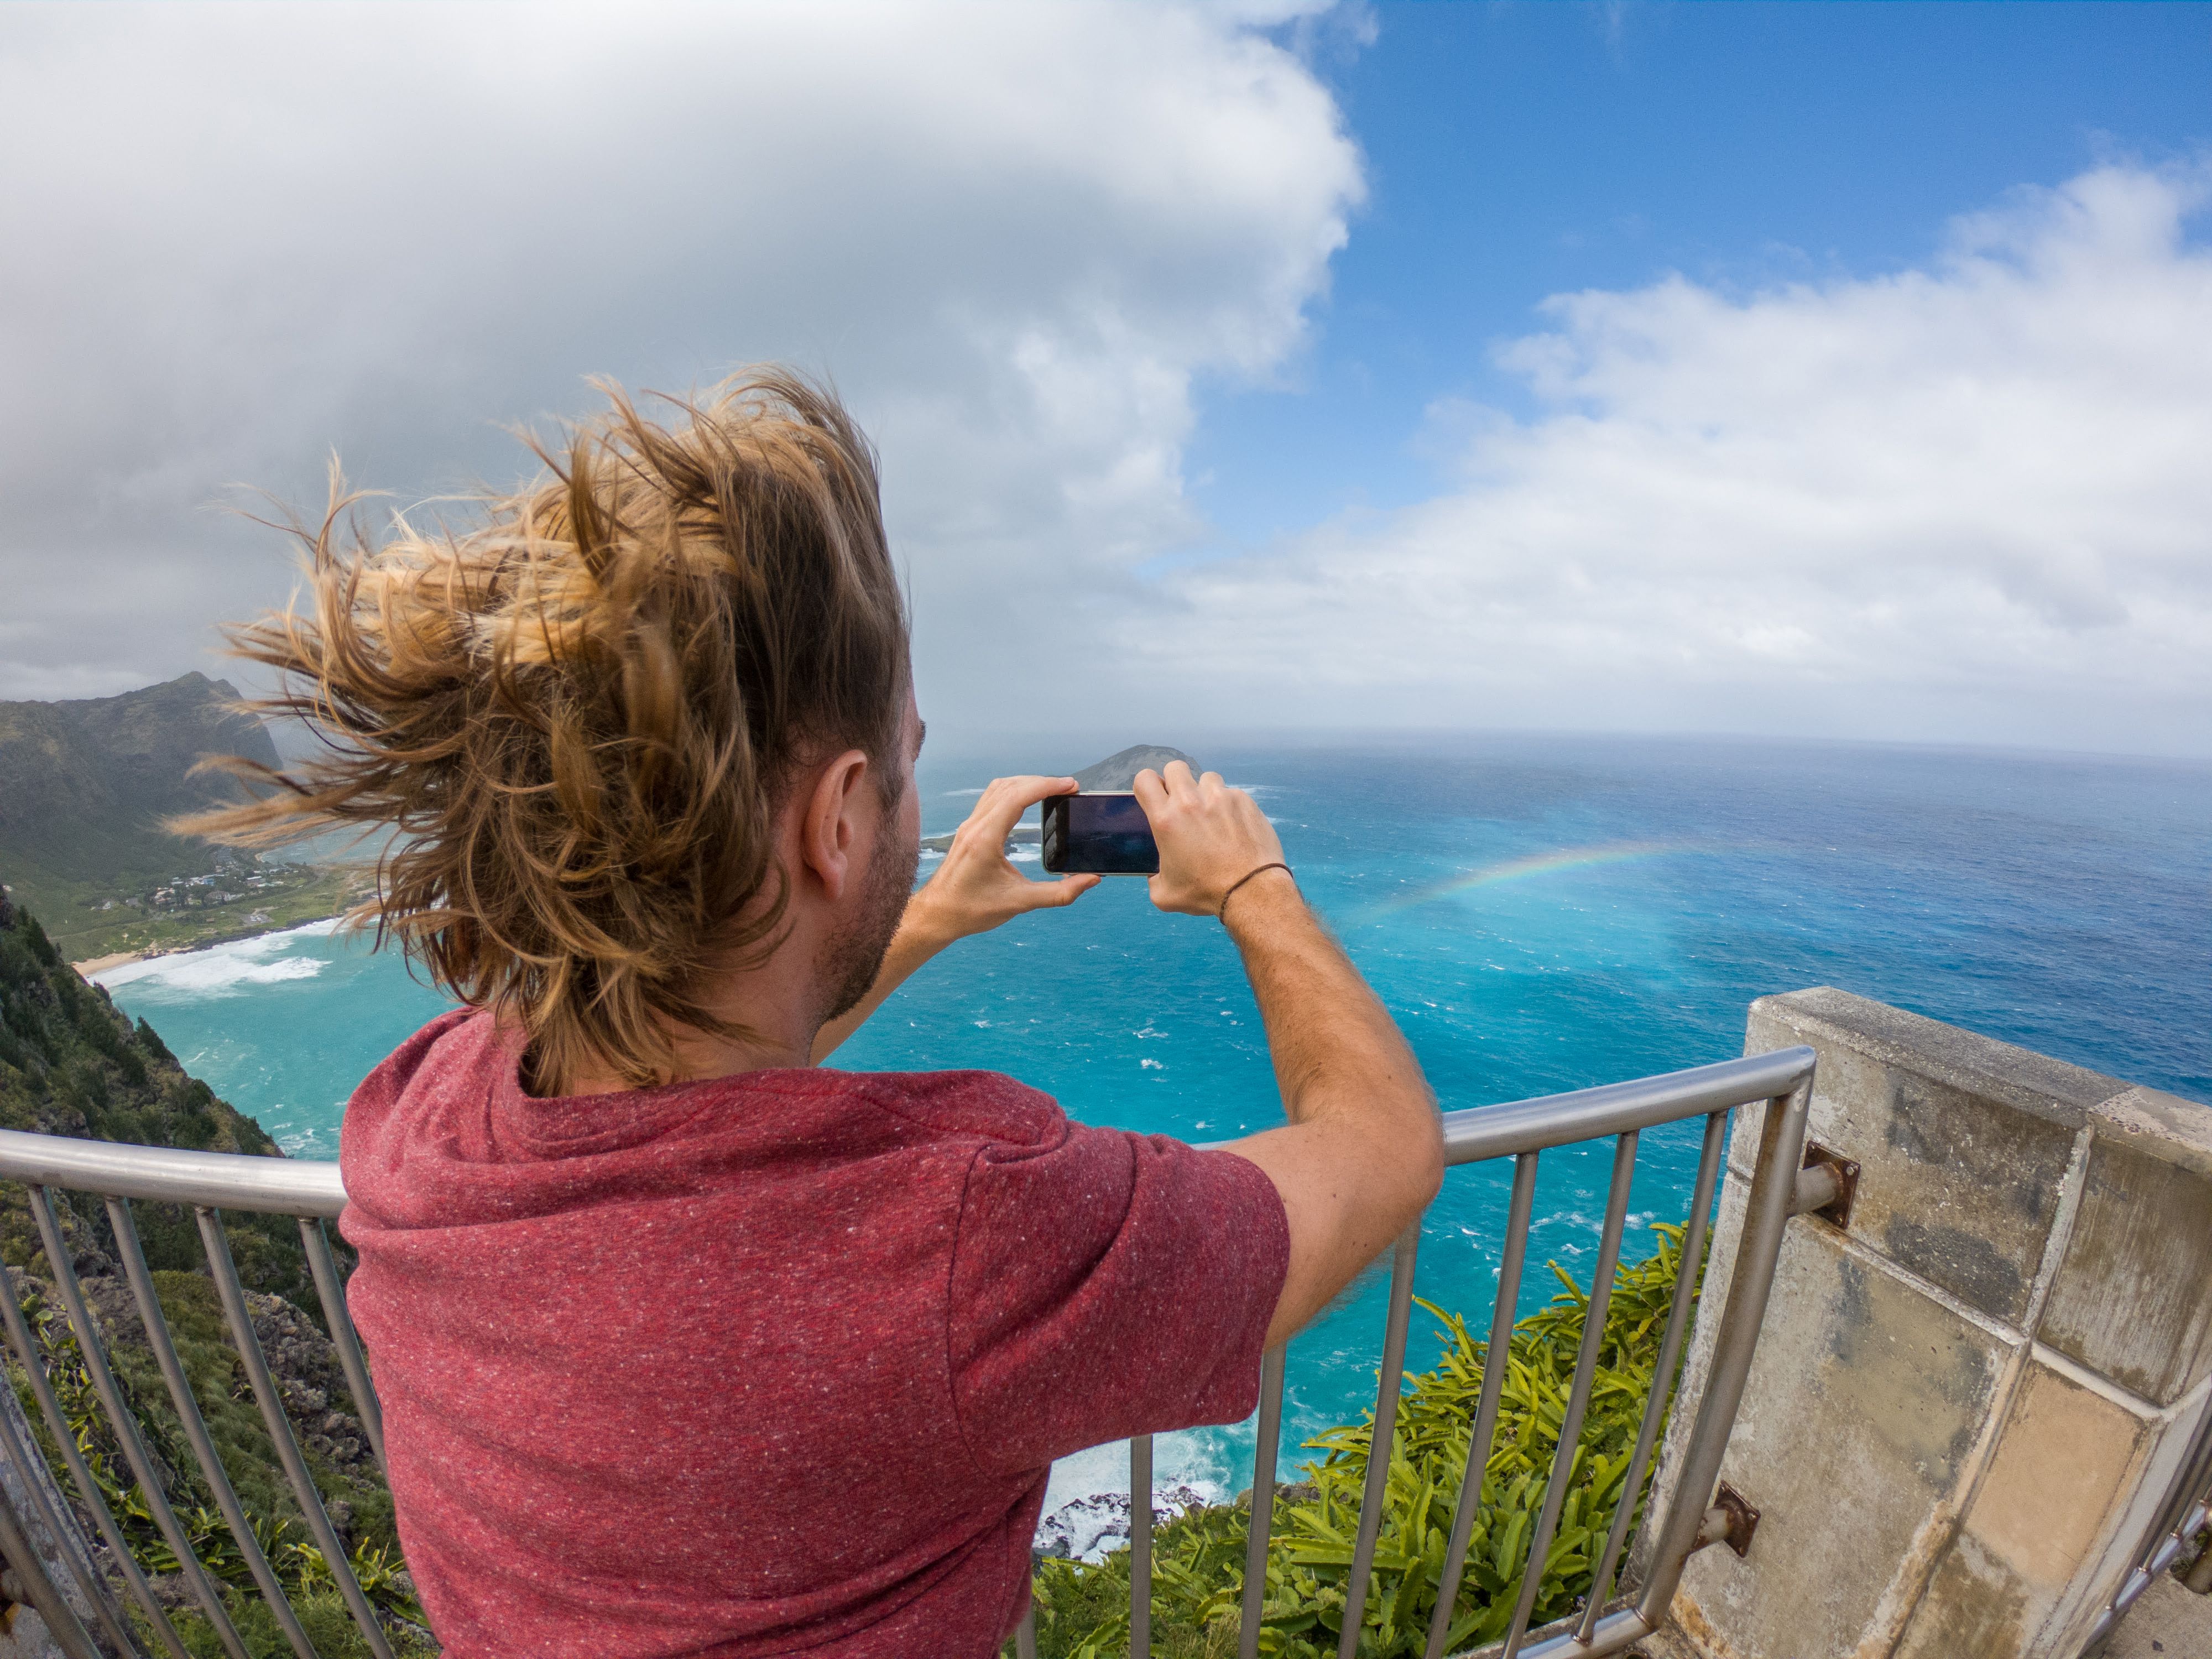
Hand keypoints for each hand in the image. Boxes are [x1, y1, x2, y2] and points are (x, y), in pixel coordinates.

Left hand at [906, 775, 1099, 943]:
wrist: (937, 915)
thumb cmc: (972, 910)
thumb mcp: (1020, 903)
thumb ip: (1059, 893)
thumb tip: (1091, 879)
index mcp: (986, 839)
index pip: (1018, 797)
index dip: (1047, 786)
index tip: (1070, 785)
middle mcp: (975, 826)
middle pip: (1010, 786)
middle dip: (1041, 781)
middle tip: (1068, 787)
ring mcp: (969, 825)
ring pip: (999, 788)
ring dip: (1026, 783)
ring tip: (1052, 789)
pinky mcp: (968, 830)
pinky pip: (991, 798)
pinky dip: (1013, 791)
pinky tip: (1027, 799)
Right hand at [1133, 761, 1287, 917]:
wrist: (1251, 890)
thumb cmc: (1207, 893)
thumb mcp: (1165, 894)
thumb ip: (1154, 879)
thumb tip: (1155, 876)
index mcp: (1165, 819)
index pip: (1144, 779)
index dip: (1147, 787)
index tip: (1155, 799)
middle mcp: (1190, 802)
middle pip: (1175, 768)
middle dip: (1175, 782)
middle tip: (1183, 804)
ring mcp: (1220, 797)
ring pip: (1206, 778)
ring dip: (1205, 792)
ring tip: (1212, 815)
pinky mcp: (1244, 800)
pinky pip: (1231, 793)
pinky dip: (1229, 805)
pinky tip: (1234, 826)